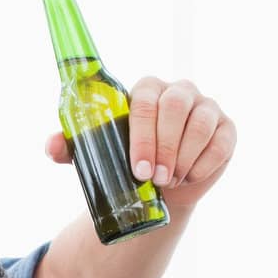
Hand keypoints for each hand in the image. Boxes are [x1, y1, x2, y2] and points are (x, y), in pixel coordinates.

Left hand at [46, 77, 235, 211]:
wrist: (159, 187)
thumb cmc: (124, 161)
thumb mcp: (97, 154)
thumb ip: (73, 146)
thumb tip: (51, 145)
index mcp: (146, 90)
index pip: (145, 100)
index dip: (142, 135)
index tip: (137, 169)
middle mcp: (179, 92)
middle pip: (175, 108)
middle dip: (164, 147)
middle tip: (153, 179)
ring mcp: (206, 108)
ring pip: (200, 124)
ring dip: (184, 157)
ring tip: (169, 181)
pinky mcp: (226, 129)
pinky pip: (221, 141)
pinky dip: (205, 163)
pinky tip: (189, 178)